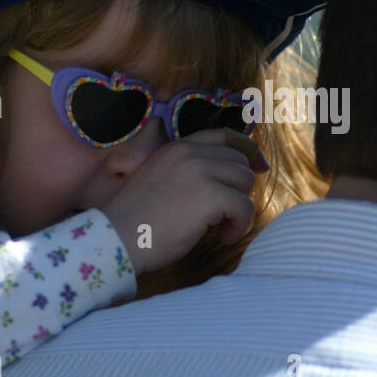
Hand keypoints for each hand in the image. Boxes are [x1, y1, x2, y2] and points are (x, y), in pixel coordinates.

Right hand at [101, 129, 265, 274]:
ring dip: (238, 209)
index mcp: (176, 148)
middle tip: (220, 216)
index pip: (224, 136)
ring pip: (245, 183)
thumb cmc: (137, 221)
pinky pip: (244, 207)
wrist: (116, 239)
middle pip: (240, 163)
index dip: (248, 150)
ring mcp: (200, 171)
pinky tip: (220, 237)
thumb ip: (189, 173)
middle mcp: (189, 153)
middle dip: (238, 190)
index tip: (260, 167)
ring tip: (218, 228)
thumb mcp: (160, 182)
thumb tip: (237, 174)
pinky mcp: (209, 195)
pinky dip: (239, 226)